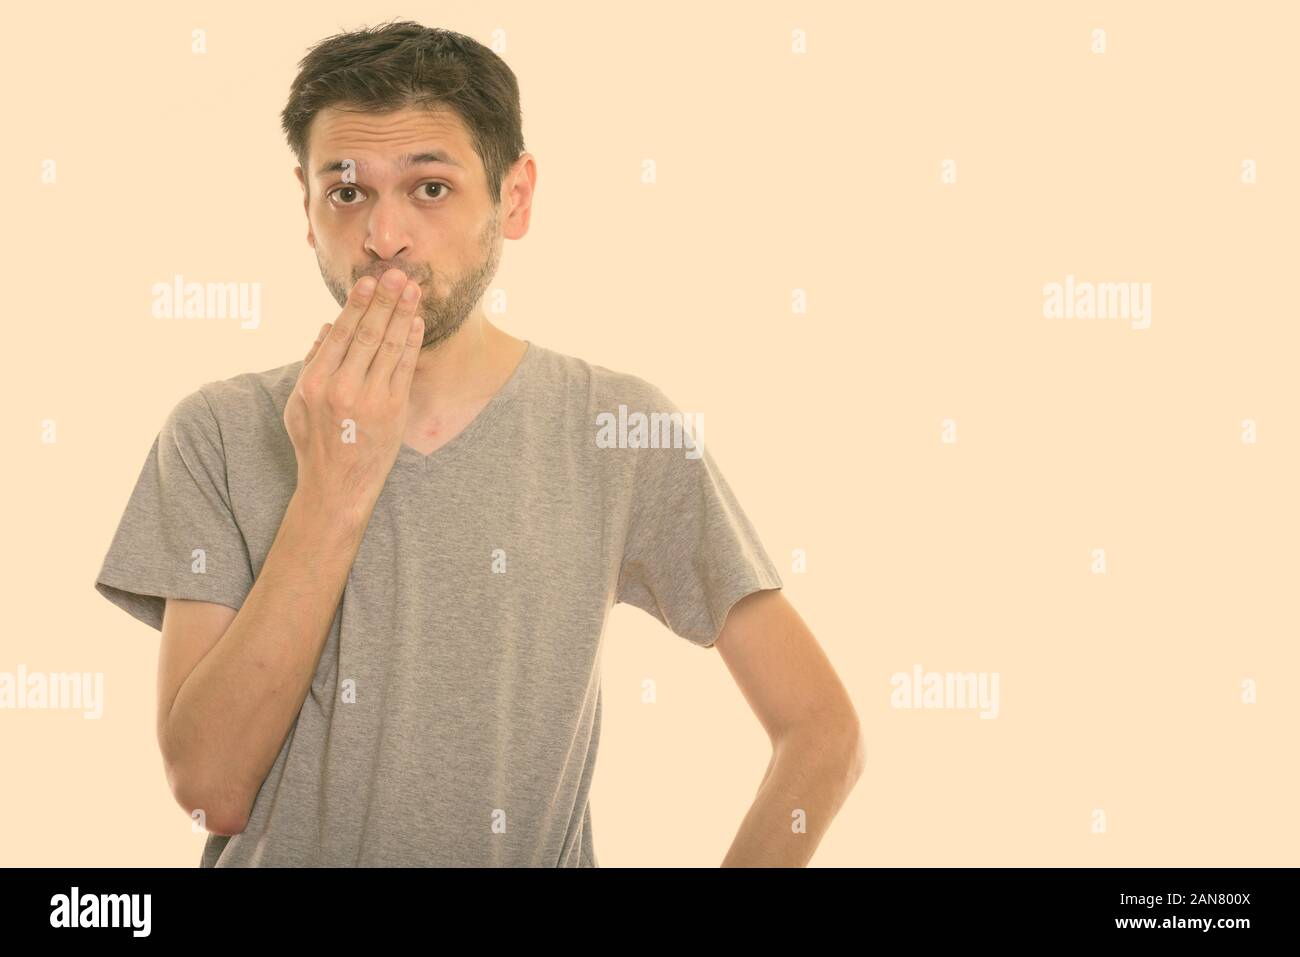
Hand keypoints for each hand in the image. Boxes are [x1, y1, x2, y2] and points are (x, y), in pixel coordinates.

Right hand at [284, 268, 423, 518]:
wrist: (337, 486)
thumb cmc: (315, 442)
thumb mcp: (298, 404)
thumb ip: (311, 363)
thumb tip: (327, 326)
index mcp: (314, 383)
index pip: (340, 333)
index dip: (357, 304)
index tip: (369, 280)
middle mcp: (342, 389)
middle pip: (368, 334)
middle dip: (385, 300)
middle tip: (397, 274)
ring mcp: (370, 401)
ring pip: (390, 347)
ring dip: (403, 315)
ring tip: (412, 290)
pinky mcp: (393, 412)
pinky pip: (405, 369)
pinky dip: (412, 344)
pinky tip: (417, 322)